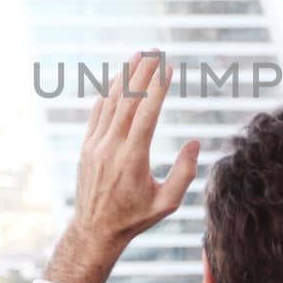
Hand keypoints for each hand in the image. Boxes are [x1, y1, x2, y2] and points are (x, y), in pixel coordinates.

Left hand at [44, 52, 200, 282]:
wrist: (95, 231)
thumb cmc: (135, 218)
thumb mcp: (167, 203)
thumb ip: (184, 173)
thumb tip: (195, 143)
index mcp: (133, 159)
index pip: (146, 114)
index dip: (158, 88)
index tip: (169, 68)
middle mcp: (111, 148)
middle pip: (128, 101)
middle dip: (143, 72)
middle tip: (156, 51)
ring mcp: (96, 145)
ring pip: (111, 102)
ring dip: (125, 75)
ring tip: (139, 55)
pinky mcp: (87, 146)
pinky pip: (98, 112)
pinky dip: (109, 92)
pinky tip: (120, 78)